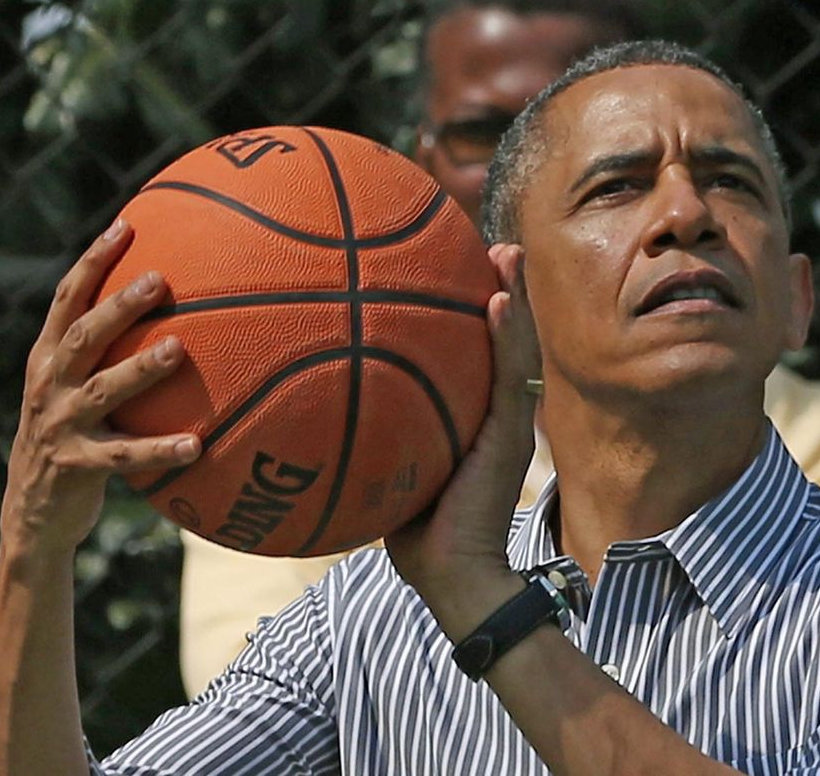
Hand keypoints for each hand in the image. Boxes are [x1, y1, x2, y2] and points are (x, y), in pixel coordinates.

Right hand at [0, 220, 200, 554]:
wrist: (31, 514)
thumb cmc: (70, 439)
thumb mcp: (74, 391)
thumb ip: (105, 355)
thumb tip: (174, 313)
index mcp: (47, 359)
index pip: (67, 299)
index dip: (93, 261)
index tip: (125, 226)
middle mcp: (49, 384)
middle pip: (84, 334)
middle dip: (119, 304)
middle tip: (159, 278)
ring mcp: (60, 424)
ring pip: (104, 388)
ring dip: (141, 368)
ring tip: (178, 348)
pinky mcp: (76, 465)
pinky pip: (125, 457)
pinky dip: (160, 449)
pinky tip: (197, 445)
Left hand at [385, 244, 540, 610]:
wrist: (452, 576)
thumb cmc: (414, 533)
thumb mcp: (383, 472)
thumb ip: (365, 433)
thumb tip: (302, 403)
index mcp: (470, 416)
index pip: (473, 353)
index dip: (470, 309)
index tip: (455, 265)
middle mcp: (494, 413)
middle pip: (503, 338)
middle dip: (501, 287)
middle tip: (492, 244)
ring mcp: (508, 424)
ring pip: (517, 347)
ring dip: (514, 296)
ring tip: (506, 252)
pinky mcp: (511, 438)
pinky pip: (511, 378)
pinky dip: (508, 337)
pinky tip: (497, 302)